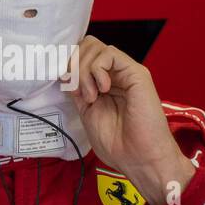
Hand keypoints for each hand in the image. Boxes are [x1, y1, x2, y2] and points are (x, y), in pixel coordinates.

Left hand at [66, 36, 194, 204]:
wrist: (139, 159)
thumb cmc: (118, 144)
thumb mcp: (87, 113)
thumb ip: (77, 91)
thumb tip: (66, 73)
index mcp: (103, 83)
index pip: (81, 55)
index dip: (68, 65)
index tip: (66, 86)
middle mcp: (115, 74)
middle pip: (86, 45)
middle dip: (73, 66)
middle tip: (79, 93)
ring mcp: (126, 72)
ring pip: (94, 47)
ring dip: (83, 71)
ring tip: (92, 96)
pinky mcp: (136, 73)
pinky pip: (108, 54)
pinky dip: (97, 70)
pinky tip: (102, 90)